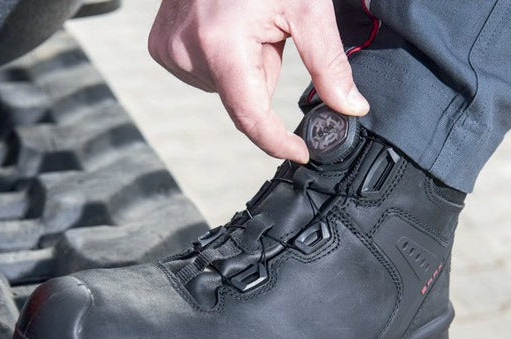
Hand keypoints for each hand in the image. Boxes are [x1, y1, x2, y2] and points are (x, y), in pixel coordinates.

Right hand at [148, 0, 369, 162]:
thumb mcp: (306, 9)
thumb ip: (328, 64)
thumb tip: (350, 108)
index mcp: (220, 45)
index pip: (251, 117)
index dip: (278, 141)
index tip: (300, 152)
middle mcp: (186, 51)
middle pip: (243, 98)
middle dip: (263, 73)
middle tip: (267, 32)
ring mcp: (169, 49)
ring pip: (225, 86)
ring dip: (242, 64)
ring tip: (242, 23)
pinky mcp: (160, 45)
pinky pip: (204, 72)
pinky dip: (221, 57)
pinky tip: (223, 27)